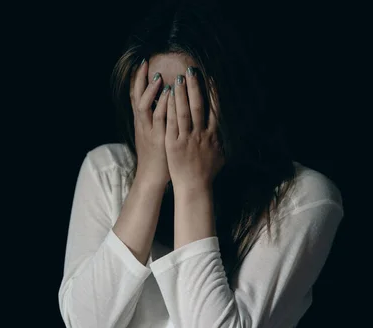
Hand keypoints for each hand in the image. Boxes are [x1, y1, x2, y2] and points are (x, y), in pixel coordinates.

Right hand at [130, 60, 170, 188]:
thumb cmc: (156, 155)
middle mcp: (142, 123)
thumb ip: (155, 118)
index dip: (137, 79)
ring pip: (144, 106)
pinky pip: (159, 119)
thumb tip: (161, 102)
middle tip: (143, 63)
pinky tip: (170, 95)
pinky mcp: (158, 137)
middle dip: (139, 79)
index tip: (141, 63)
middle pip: (136, 96)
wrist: (152, 176)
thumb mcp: (151, 134)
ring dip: (151, 91)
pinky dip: (163, 105)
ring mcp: (149, 130)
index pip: (135, 95)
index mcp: (141, 121)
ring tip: (157, 77)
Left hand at [165, 67, 224, 189]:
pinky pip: (171, 123)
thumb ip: (223, 141)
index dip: (212, 92)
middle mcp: (201, 134)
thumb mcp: (221, 155)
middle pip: (198, 106)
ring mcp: (187, 139)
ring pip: (184, 112)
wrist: (194, 187)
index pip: (214, 108)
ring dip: (181, 94)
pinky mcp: (173, 144)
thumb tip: (230, 132)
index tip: (209, 78)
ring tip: (177, 78)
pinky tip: (166, 99)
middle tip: (191, 71)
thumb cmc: (207, 173)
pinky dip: (170, 109)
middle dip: (194, 87)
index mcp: (213, 135)